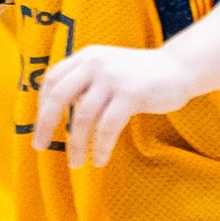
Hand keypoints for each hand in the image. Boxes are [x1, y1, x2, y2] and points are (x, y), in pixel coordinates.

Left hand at [34, 44, 193, 169]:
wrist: (178, 68)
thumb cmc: (139, 76)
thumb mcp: (106, 70)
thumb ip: (84, 83)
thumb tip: (55, 114)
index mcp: (86, 57)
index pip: (52, 80)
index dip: (42, 105)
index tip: (42, 127)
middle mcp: (95, 63)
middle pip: (59, 96)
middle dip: (46, 124)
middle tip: (40, 147)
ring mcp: (113, 78)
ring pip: (83, 117)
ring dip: (76, 144)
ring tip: (76, 163)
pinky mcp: (131, 94)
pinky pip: (107, 127)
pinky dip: (100, 147)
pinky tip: (100, 159)